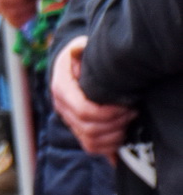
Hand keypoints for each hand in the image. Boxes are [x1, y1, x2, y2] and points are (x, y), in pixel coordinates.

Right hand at [50, 37, 136, 156]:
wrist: (70, 66)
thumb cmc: (79, 56)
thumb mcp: (78, 47)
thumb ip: (80, 48)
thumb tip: (80, 48)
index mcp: (61, 89)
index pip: (83, 110)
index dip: (108, 113)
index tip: (126, 105)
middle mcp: (62, 107)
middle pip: (89, 128)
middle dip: (116, 123)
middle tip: (133, 111)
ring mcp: (69, 121)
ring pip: (91, 141)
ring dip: (114, 134)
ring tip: (128, 120)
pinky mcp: (77, 131)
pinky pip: (92, 147)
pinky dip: (109, 145)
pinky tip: (122, 132)